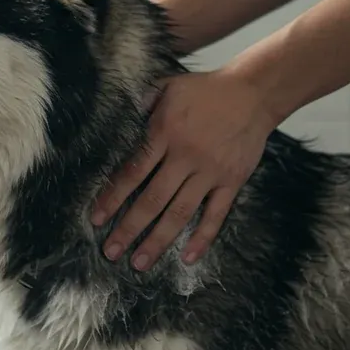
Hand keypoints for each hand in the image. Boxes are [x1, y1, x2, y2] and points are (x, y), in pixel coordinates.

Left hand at [91, 68, 278, 269]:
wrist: (253, 92)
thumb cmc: (205, 90)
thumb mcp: (167, 87)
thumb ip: (141, 104)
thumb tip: (115, 122)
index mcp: (165, 132)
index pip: (132, 171)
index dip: (112, 197)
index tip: (96, 218)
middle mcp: (186, 156)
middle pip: (152, 199)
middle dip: (128, 228)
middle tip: (111, 251)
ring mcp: (211, 171)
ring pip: (180, 212)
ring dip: (158, 240)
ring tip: (139, 262)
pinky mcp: (232, 181)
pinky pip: (216, 215)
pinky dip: (202, 237)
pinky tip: (188, 258)